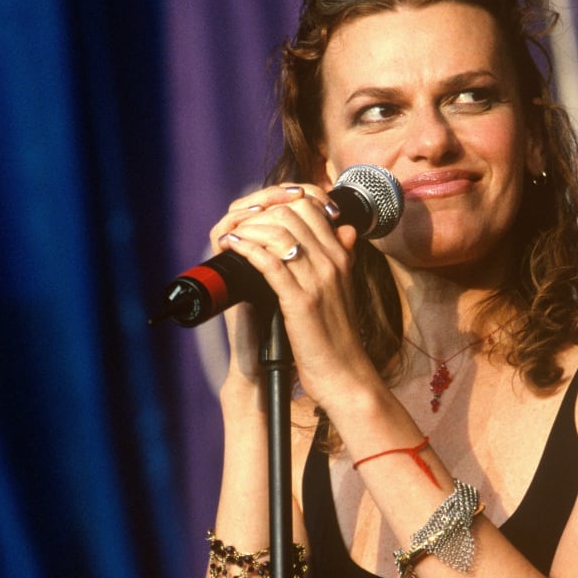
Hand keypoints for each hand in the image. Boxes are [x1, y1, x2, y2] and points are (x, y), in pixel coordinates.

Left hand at [208, 183, 375, 409]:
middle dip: (259, 213)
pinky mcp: (300, 301)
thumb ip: (343, 257)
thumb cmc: (338, 335)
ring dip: (248, 229)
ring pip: (278, 232)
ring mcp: (317, 281)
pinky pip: (268, 262)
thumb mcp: (345, 289)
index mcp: (342, 257)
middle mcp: (332, 263)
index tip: (259, 216)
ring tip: (232, 236)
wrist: (344, 373)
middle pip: (292, 213)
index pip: (311, 207)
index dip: (279, 204)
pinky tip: (232, 247)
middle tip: (240, 225)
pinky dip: (246, 249)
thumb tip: (345, 229)